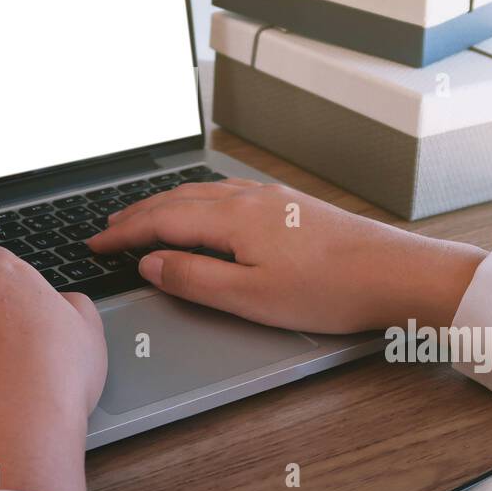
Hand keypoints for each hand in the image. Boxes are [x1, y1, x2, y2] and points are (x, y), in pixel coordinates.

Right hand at [87, 179, 484, 333]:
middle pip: (178, 200)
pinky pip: (227, 193)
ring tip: (144, 216)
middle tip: (107, 229)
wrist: (395, 273)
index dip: (124, 233)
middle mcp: (248, 198)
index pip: (161, 220)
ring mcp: (271, 198)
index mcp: (233, 219)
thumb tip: (151, 263)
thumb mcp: (251, 298)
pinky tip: (204, 209)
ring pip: (203, 193)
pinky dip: (197, 201)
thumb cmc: (330, 290)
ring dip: (166, 204)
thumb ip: (195, 278)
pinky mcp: (291, 204)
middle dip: (137, 213)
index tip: (96, 243)